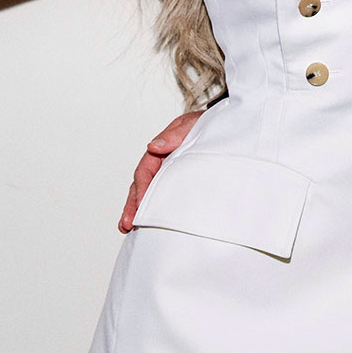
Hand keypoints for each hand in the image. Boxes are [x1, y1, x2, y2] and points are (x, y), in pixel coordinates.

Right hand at [118, 111, 203, 231]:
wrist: (223, 127)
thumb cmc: (205, 124)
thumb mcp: (190, 125)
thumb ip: (173, 135)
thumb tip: (153, 146)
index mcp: (161, 149)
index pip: (145, 170)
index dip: (141, 188)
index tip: (140, 205)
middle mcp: (160, 162)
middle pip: (141, 185)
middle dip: (132, 205)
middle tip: (128, 223)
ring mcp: (168, 172)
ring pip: (148, 192)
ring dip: (137, 209)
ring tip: (128, 228)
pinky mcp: (178, 181)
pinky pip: (163, 195)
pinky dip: (154, 209)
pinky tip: (148, 223)